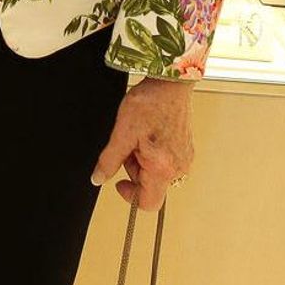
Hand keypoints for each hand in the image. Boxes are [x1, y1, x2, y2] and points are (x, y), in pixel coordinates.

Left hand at [91, 77, 194, 211]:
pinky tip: (150, 132)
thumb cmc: (150, 102)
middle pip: (150, 184)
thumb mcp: (122, 131)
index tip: (119, 182)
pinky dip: (154, 151)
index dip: (129, 196)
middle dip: (134, 167)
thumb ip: (109, 159)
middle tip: (130, 143)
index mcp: (163, 168)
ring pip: (157, 172)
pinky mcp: (186, 148)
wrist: (170, 82)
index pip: (148, 203)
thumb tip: (98, 178)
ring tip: (140, 134)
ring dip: (143, 158)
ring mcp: (185, 158)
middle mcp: (179, 167)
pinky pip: (165, 160)